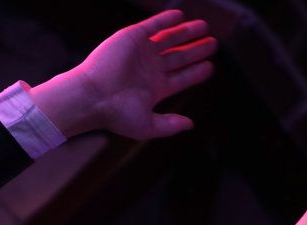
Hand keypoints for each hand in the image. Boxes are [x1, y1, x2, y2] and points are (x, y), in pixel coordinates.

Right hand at [29, 10, 216, 138]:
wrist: (93, 97)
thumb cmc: (116, 115)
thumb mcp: (148, 126)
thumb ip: (170, 125)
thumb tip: (190, 125)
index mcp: (155, 89)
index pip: (181, 78)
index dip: (196, 72)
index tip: (210, 67)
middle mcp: (150, 69)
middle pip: (179, 57)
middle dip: (197, 50)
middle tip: (214, 44)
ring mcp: (142, 53)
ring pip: (170, 39)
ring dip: (186, 32)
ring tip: (205, 27)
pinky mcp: (132, 37)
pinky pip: (153, 25)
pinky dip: (167, 20)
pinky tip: (181, 16)